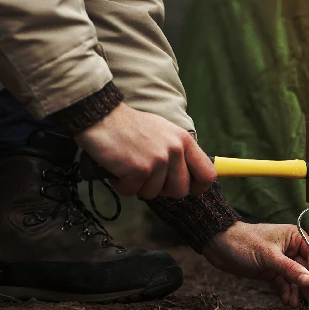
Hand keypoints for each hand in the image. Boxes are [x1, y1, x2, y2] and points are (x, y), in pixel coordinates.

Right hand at [75, 102, 216, 199]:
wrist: (100, 115)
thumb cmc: (129, 127)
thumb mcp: (164, 133)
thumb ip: (178, 153)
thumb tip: (189, 178)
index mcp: (184, 141)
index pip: (207, 175)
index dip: (198, 187)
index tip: (187, 188)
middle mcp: (175, 150)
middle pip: (181, 191)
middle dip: (162, 190)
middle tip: (147, 176)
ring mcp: (158, 160)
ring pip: (154, 194)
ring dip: (137, 185)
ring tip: (128, 165)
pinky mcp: (139, 169)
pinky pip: (132, 191)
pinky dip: (121, 184)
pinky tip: (116, 167)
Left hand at [202, 222, 308, 307]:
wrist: (218, 246)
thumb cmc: (243, 242)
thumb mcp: (268, 256)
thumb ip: (289, 269)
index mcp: (293, 237)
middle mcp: (289, 248)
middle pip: (306, 268)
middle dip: (307, 284)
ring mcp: (280, 261)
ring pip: (294, 278)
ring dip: (296, 291)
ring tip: (293, 304)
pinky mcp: (270, 271)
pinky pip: (283, 283)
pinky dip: (286, 292)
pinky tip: (286, 301)